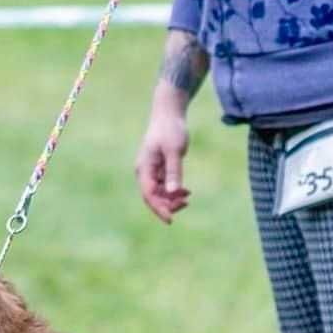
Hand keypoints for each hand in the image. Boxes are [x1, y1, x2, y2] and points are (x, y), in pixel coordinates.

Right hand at [135, 108, 191, 223]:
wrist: (169, 113)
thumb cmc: (171, 129)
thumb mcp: (174, 151)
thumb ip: (174, 172)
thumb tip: (173, 193)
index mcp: (144, 168)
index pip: (149, 195)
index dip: (159, 209)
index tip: (171, 220)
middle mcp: (144, 172)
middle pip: (153, 197)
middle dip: (168, 204)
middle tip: (186, 203)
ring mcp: (151, 171)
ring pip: (160, 194)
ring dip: (172, 199)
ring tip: (188, 197)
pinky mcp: (158, 169)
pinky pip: (164, 187)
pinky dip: (175, 192)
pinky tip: (187, 192)